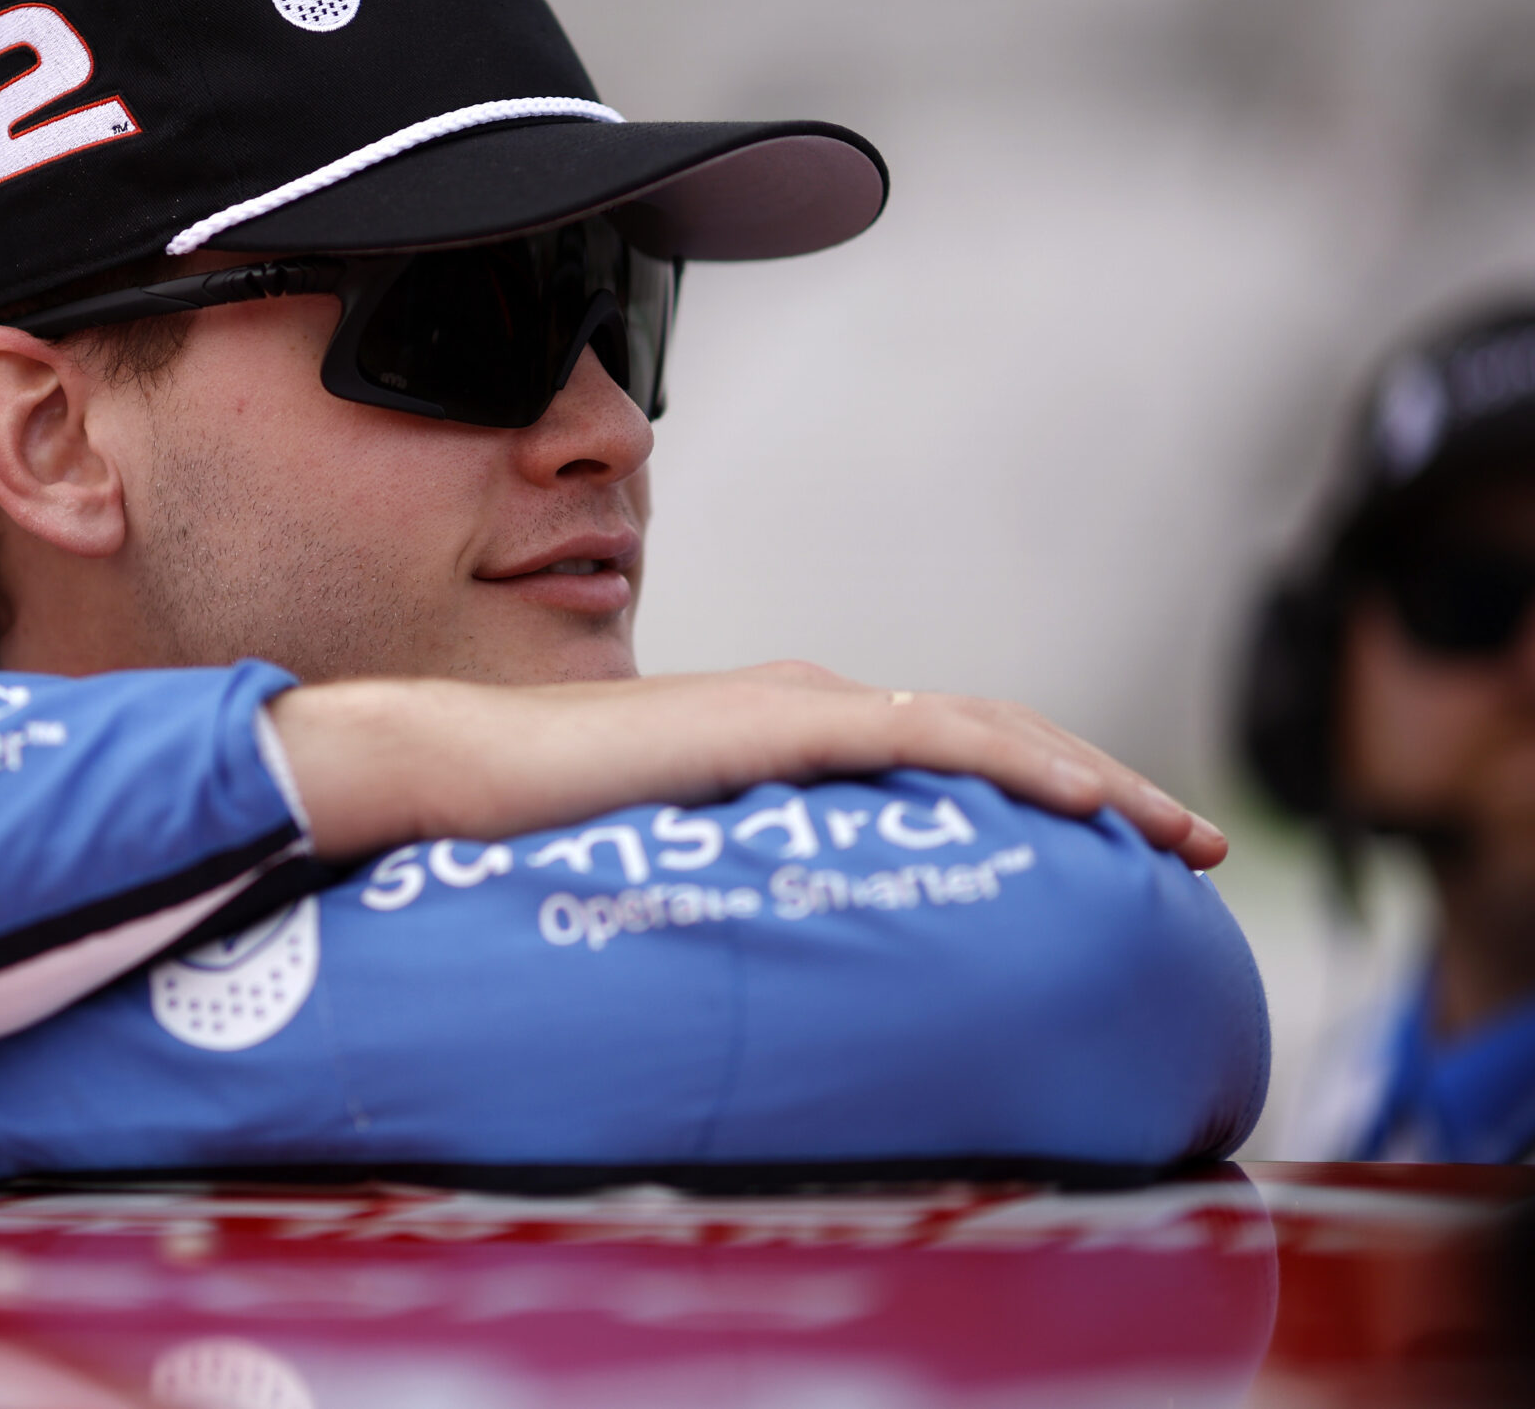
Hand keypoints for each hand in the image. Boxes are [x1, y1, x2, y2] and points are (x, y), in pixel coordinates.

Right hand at [270, 661, 1225, 869]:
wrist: (462, 772)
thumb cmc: (542, 822)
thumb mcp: (672, 852)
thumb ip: (735, 873)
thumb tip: (781, 953)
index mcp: (791, 730)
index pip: (949, 751)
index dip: (1048, 788)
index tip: (1126, 849)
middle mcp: (812, 702)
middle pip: (994, 732)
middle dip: (1104, 783)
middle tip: (1193, 845)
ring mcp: (798, 705)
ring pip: (984, 727)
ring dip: (1093, 776)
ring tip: (1174, 833)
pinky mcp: (777, 723)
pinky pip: (927, 738)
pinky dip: (1020, 764)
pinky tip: (1087, 803)